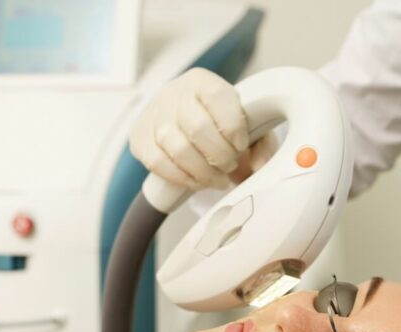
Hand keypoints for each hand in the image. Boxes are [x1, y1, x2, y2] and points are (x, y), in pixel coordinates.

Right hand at [130, 68, 249, 189]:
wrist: (183, 119)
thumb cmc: (218, 123)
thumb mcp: (244, 123)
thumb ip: (260, 142)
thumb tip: (259, 165)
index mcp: (202, 81)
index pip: (218, 97)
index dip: (233, 126)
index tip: (241, 145)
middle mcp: (175, 93)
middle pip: (197, 127)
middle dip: (219, 155)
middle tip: (230, 166)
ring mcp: (154, 115)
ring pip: (177, 148)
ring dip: (203, 171)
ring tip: (218, 178)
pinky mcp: (140, 137)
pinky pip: (158, 163)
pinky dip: (182, 178)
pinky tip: (197, 181)